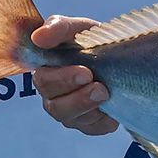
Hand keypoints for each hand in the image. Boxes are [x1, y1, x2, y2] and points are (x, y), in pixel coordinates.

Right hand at [30, 15, 118, 135]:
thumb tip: (38, 37)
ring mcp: (71, 112)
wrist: (119, 56)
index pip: (43, 81)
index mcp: (47, 72)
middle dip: (77, 96)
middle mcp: (54, 96)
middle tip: (97, 83)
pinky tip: (112, 108)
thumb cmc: (90, 41)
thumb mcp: (77, 28)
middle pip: (55, 106)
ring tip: (105, 92)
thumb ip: (57, 28)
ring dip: (88, 106)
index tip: (85, 72)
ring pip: (71, 119)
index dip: (62, 80)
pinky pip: (93, 128)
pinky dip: (103, 120)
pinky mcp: (89, 124)